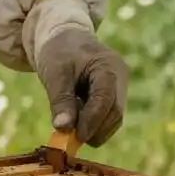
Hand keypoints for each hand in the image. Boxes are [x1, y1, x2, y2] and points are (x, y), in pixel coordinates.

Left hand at [34, 28, 128, 146]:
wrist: (63, 37)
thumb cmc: (58, 51)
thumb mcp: (54, 73)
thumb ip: (60, 100)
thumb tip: (63, 128)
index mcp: (108, 66)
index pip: (106, 99)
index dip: (92, 121)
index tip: (76, 136)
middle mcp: (120, 76)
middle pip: (115, 112)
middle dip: (95, 129)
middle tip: (71, 139)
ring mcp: (119, 85)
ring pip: (113, 117)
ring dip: (94, 128)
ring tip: (70, 125)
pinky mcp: (114, 93)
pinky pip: (108, 114)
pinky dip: (93, 122)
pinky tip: (76, 118)